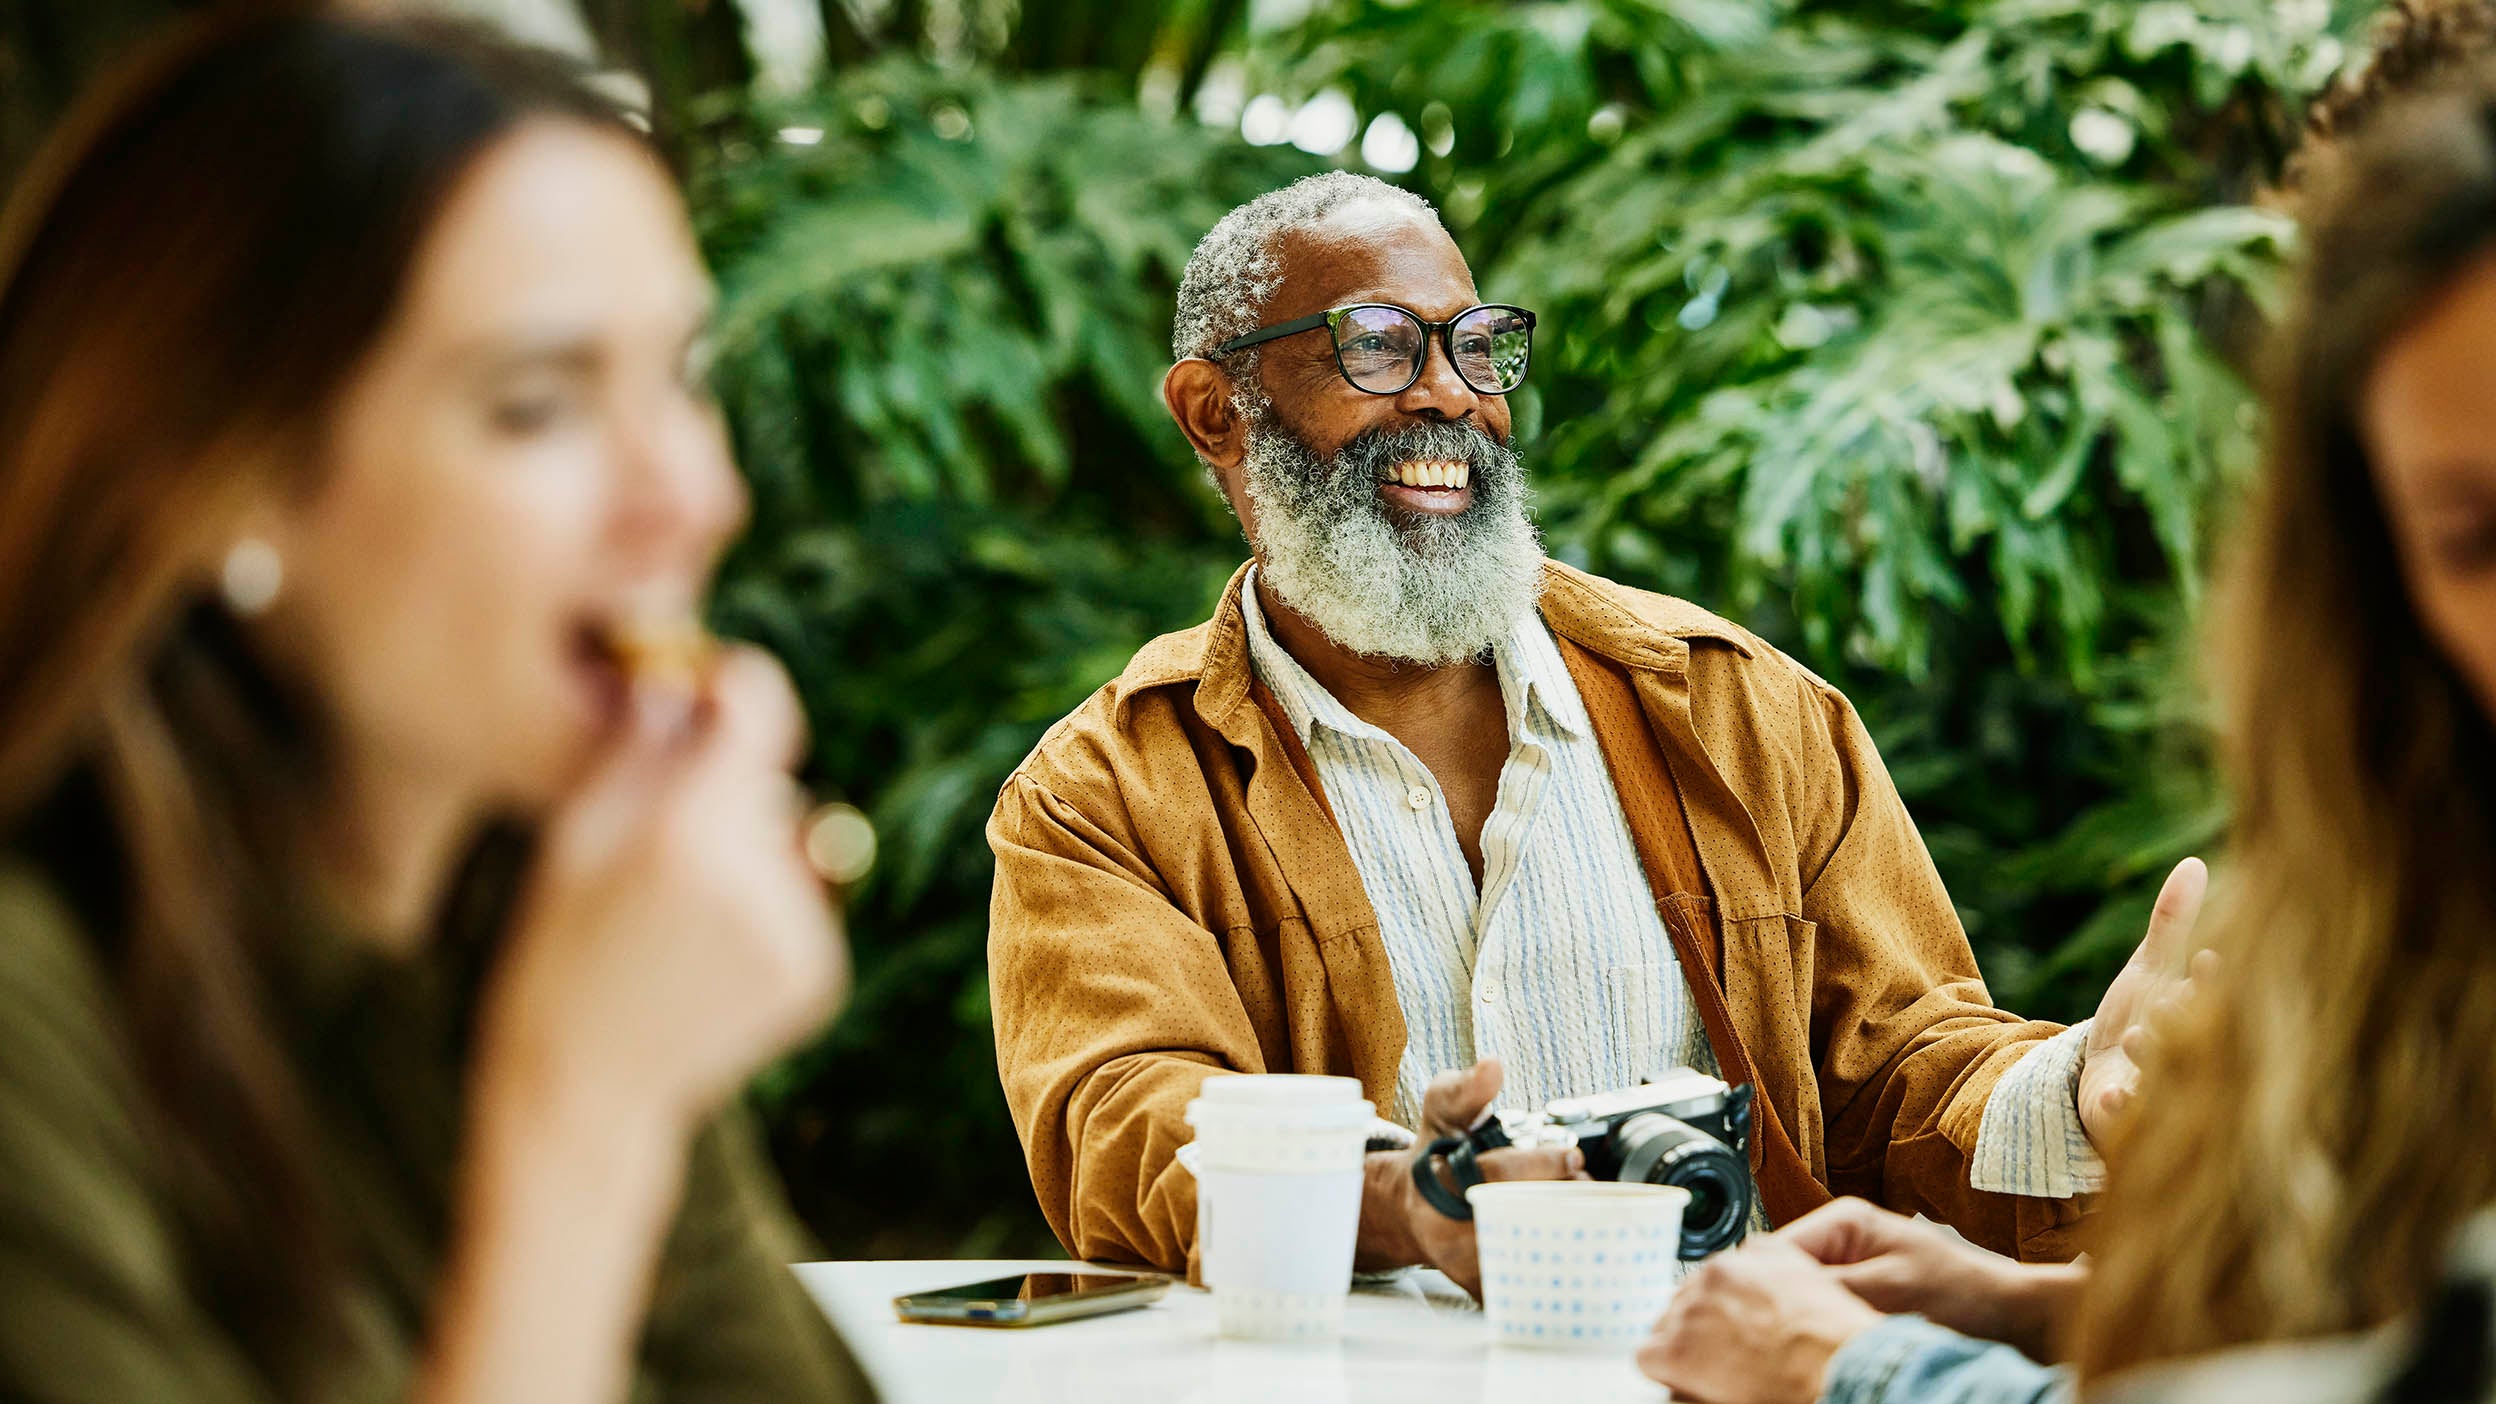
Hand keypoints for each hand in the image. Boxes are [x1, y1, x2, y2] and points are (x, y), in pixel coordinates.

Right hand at [482, 646, 849, 1137]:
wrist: (582, 1084)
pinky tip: (706, 963)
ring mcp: (795, 930)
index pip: (759, 708)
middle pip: (770, 787)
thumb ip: (639, 746)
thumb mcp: (574, 837)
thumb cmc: (558, 948)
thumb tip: (686, 677)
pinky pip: (804, 911)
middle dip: (728, 799)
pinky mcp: (819, 975)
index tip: (721, 694)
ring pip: (791, 851)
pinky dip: (767, 921)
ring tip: (675, 926)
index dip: (743, 691)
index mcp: (685, 829)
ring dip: (751, 865)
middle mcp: (754, 874)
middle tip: (657, 860)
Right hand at [1357, 1059, 1584, 1296]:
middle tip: (1589, 1184)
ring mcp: (1464, 1270)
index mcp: (1436, 1186)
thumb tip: (1492, 1066)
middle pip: (1521, 1221)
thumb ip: (1467, 1088)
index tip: (1574, 1157)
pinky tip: (1578, 1244)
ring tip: (1590, 1212)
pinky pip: (1531, 1286)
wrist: (1414, 1205)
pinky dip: (1560, 1265)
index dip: (1543, 1165)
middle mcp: (1445, 1234)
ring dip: (1568, 1236)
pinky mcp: (1483, 1292)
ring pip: (1530, 1259)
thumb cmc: (1436, 1150)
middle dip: (1565, 1200)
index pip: (1497, 1176)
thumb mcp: (1444, 1108)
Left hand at [1637, 1236, 1882, 1403]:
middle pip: (1690, 1299)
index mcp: (1758, 1252)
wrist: (1839, 1367)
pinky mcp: (1678, 1347)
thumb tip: (1760, 1275)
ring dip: (1686, 1348)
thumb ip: (1780, 1273)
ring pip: (1669, 1326)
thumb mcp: (1819, 1284)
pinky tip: (1691, 1383)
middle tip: (1724, 1357)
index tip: (1734, 1329)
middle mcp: (1720, 1272)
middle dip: (1701, 1327)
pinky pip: (1649, 1358)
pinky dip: (1666, 1373)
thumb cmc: (1842, 1341)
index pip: (1720, 1275)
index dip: (1724, 1310)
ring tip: (1715, 1373)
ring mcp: (1695, 1308)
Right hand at [1777, 1198, 2080, 1359]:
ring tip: (1797, 1342)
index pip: (1774, 1247)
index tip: (1749, 1315)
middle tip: (1770, 1335)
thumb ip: (1829, 1284)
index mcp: (1843, 1220)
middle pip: (1778, 1271)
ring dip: (1795, 1317)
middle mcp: (1838, 1240)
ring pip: (1794, 1294)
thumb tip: (1773, 1289)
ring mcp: (1845, 1268)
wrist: (2006, 1315)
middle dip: (1774, 1301)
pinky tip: (1818, 1346)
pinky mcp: (1854, 1296)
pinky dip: (1814, 1329)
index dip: (1757, 1282)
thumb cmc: (1962, 1291)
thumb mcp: (1888, 1288)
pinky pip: (1816, 1312)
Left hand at [2079, 856, 2213, 1146]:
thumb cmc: (2138, 1019)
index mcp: (2192, 1017)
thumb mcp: (2150, 969)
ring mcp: (2157, 1090)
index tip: (2206, 959)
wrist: (2101, 1083)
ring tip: (2135, 1035)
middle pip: (2190, 1039)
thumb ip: (2172, 922)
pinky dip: (2122, 1105)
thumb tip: (2195, 862)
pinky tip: (2113, 1094)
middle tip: (2172, 1000)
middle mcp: (2183, 1057)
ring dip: (2150, 1057)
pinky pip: (2127, 1116)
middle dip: (2183, 1020)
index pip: (2209, 1000)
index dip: (2209, 982)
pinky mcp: (2125, 1117)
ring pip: (2161, 1077)